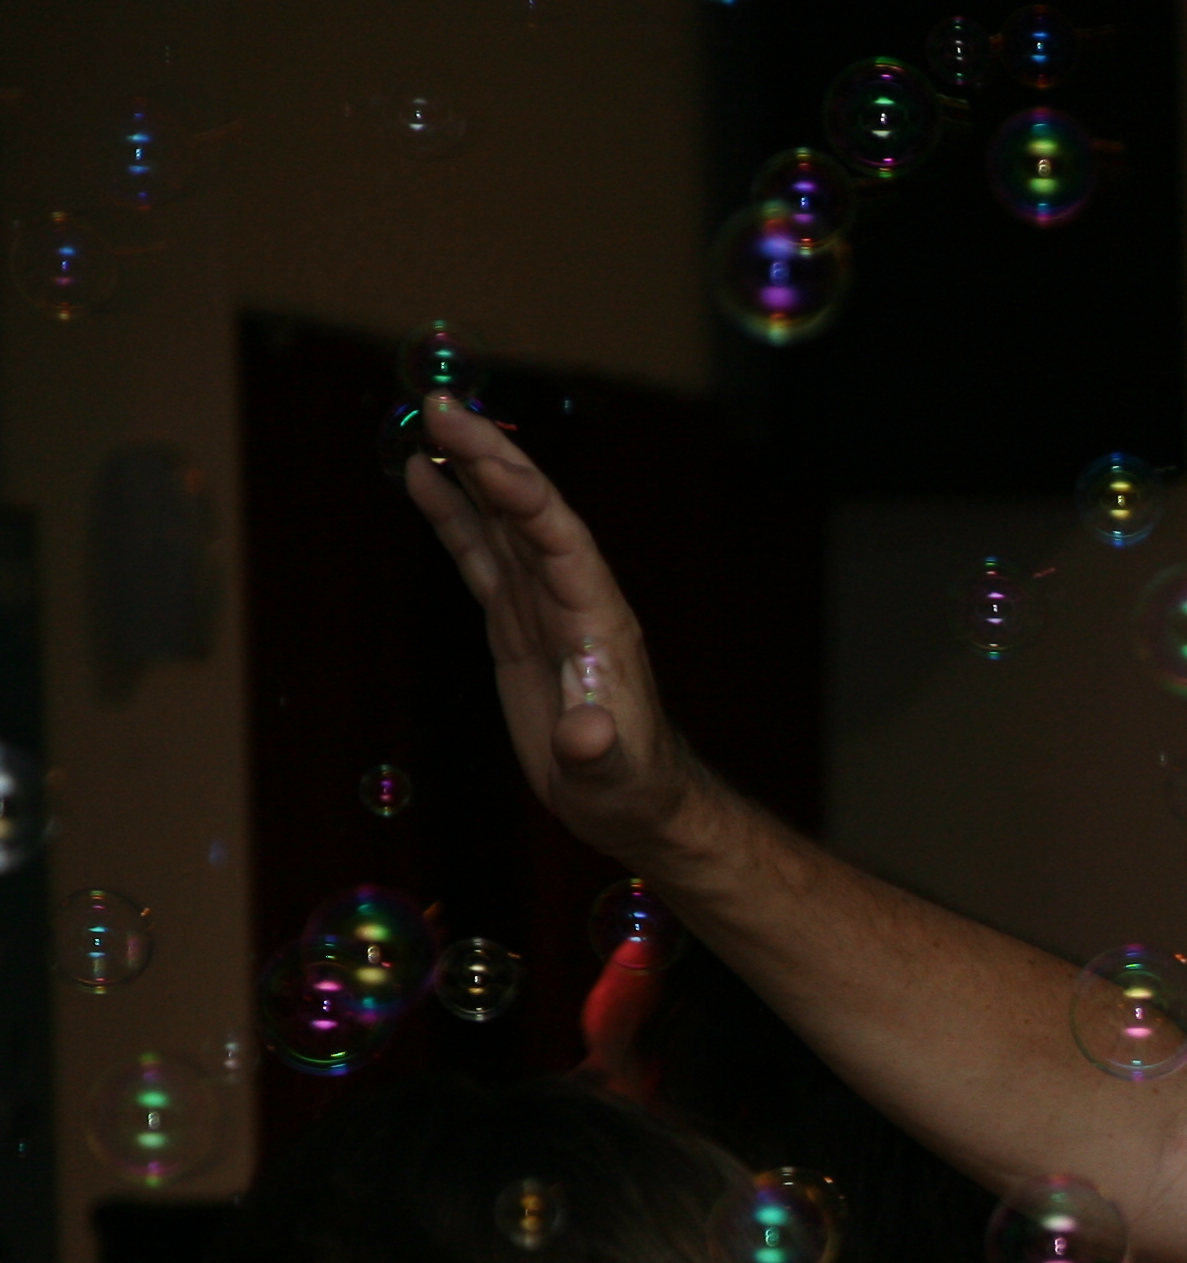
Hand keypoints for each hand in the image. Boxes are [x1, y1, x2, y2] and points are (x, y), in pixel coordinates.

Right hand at [399, 403, 712, 874]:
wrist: (631, 801)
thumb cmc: (628, 786)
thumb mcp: (611, 773)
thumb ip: (596, 748)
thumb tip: (584, 732)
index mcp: (598, 618)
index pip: (558, 538)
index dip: (521, 494)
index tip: (481, 452)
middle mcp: (572, 598)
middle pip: (528, 512)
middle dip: (489, 458)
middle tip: (442, 404)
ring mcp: (543, 606)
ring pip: (502, 523)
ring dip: (470, 472)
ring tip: (431, 419)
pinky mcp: (517, 624)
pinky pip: (480, 556)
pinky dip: (454, 516)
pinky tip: (424, 477)